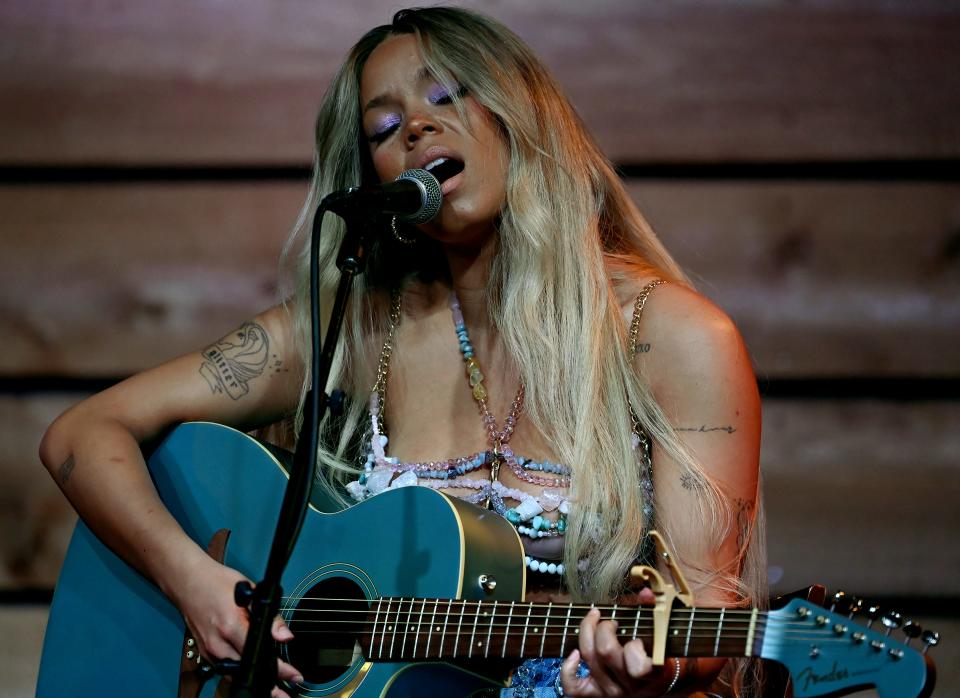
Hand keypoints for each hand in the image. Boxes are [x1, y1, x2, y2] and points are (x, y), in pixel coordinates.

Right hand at [173, 555, 302, 697]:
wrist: (187, 581)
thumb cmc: (215, 582)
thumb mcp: (250, 591)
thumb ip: (269, 617)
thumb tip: (285, 636)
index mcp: (230, 626)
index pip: (259, 655)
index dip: (279, 669)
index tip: (293, 676)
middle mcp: (217, 643)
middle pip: (247, 673)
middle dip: (269, 684)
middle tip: (286, 690)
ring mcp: (209, 650)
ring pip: (234, 676)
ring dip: (254, 682)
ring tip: (273, 689)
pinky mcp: (205, 652)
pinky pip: (225, 669)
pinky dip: (240, 673)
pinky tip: (251, 674)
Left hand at [560, 589, 676, 696]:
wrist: (654, 683)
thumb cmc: (654, 654)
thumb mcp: (660, 636)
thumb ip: (653, 611)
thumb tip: (646, 593)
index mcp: (649, 674)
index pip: (638, 666)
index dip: (633, 646)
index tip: (636, 636)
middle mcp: (629, 687)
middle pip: (605, 652)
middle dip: (604, 628)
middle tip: (610, 622)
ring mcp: (610, 692)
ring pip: (589, 659)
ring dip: (587, 634)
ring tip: (594, 623)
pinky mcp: (594, 696)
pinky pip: (573, 687)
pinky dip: (568, 669)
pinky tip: (574, 653)